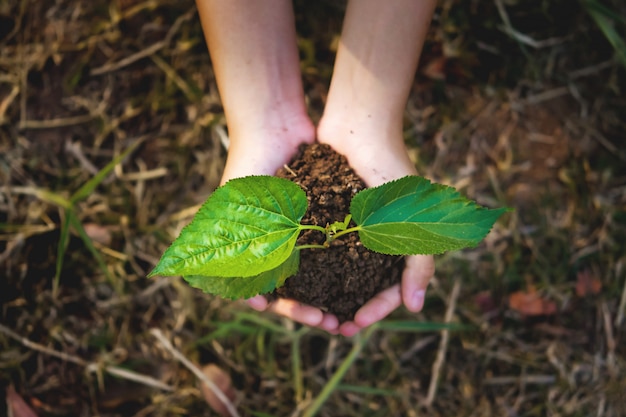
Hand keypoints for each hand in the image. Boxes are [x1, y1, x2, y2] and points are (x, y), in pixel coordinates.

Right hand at [219, 129, 341, 333]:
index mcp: (256, 248)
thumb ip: (240, 255)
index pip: (275, 293)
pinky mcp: (321, 212)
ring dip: (334, 292)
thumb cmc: (248, 167)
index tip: (317, 319)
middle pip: (300, 288)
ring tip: (355, 306)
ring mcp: (301, 228)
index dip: (295, 310)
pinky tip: (364, 274)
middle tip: (340, 325)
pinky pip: (334, 244)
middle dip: (318, 307)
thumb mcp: (237, 212)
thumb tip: (257, 308)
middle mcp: (279, 241)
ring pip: (320, 272)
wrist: (271, 124)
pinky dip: (345, 262)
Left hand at [317, 135, 435, 336]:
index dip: (373, 311)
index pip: (385, 289)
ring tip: (307, 310)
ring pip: (328, 274)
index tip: (355, 325)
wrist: (356, 125)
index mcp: (390, 243)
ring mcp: (338, 228)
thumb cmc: (389, 169)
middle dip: (342, 310)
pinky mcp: (314, 215)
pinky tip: (289, 283)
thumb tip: (415, 308)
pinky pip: (306, 250)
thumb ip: (419, 263)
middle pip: (354, 287)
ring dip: (319, 296)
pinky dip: (300, 269)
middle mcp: (365, 239)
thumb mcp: (411, 218)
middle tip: (328, 326)